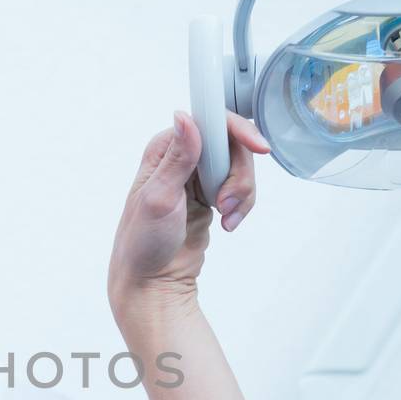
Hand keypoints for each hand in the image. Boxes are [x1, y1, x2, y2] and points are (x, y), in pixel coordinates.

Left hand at [107, 109, 270, 316]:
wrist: (152, 281)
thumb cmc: (142, 243)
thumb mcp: (159, 198)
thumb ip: (177, 158)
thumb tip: (184, 118)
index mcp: (165, 149)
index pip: (209, 123)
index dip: (237, 131)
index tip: (258, 148)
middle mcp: (183, 157)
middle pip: (232, 145)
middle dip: (239, 176)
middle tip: (226, 203)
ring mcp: (199, 177)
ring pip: (240, 168)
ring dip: (242, 194)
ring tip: (225, 218)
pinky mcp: (212, 195)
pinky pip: (241, 190)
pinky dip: (242, 206)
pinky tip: (227, 223)